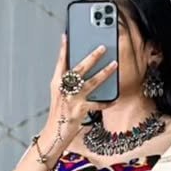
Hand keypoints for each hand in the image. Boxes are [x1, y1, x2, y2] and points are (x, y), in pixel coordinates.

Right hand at [42, 34, 117, 155]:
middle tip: (102, 47)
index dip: (63, 49)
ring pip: (91, 83)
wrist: (54, 134)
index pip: (61, 63)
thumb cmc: (59, 114)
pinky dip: (108, 102)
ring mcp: (72, 99)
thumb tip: (79, 70)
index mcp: (57, 83)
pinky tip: (115, 98)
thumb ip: (67, 82)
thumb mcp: (59, 95)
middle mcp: (64, 89)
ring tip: (114, 64)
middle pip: (79, 69)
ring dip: (104, 73)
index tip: (67, 36)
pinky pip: (98, 104)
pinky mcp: (80, 110)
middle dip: (92, 57)